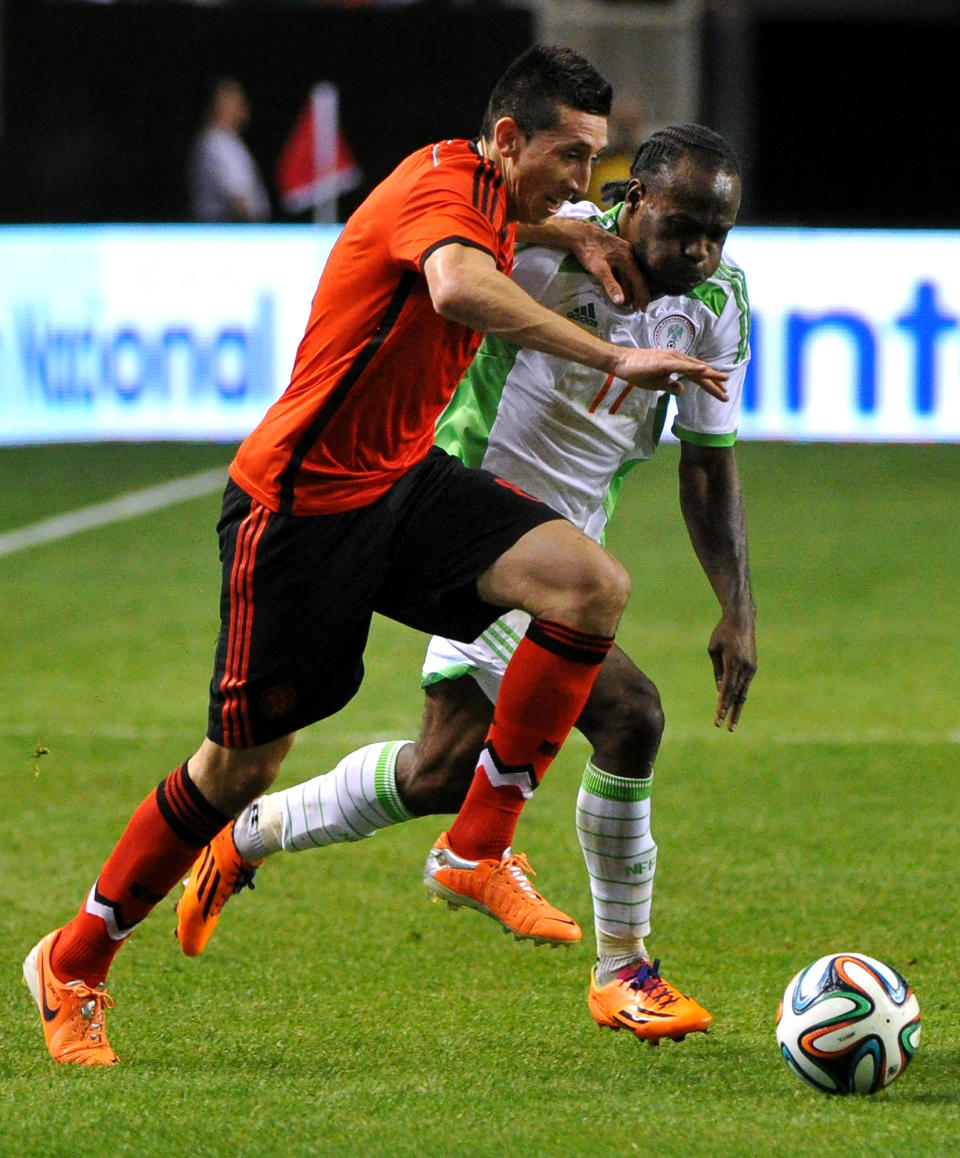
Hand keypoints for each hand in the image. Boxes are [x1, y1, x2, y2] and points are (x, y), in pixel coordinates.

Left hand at [517, 216, 648, 307]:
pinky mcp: (619, 248)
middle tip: (637, 308)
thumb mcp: (600, 270)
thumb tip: (621, 302)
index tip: (642, 309)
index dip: (641, 296)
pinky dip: (627, 278)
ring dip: (632, 286)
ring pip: (632, 272)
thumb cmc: (589, 251)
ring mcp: (625, 250)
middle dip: (638, 293)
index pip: (639, 281)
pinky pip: (627, 266)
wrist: (580, 233)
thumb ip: (611, 285)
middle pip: (638, 277)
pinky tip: (623, 283)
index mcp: (628, 259)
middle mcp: (630, 254)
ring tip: (631, 299)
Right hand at [610, 346, 728, 401]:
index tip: (722, 393)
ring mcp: (671, 359)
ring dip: (710, 374)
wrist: (622, 362)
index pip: (697, 376)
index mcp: (676, 365)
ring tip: (724, 380)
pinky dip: (694, 368)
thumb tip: (682, 389)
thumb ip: (670, 386)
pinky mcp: (664, 361)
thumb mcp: (657, 384)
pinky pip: (682, 366)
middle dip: (715, 383)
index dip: (710, 384)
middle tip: (726, 394)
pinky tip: (704, 371)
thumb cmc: (637, 372)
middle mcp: (677, 359)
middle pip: (700, 372)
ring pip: (694, 368)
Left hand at [708, 618, 756, 731]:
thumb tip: (720, 690)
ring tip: (732, 724)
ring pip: (743, 693)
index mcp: (732, 663)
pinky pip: (745, 685)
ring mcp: (751, 668)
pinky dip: (740, 696)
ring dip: (737, 708)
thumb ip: (717, 671)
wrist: (741, 620)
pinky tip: (735, 706)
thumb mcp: (713, 650)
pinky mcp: (753, 666)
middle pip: (737, 695)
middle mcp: (744, 667)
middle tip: (726, 729)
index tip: (718, 719)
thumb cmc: (722, 633)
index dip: (723, 706)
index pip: (727, 690)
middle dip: (731, 713)